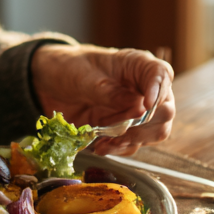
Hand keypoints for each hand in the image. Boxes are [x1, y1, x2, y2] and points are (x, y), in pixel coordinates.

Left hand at [30, 45, 174, 155]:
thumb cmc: (69, 67)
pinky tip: (102, 146)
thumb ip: (110, 92)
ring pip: (154, 132)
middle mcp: (143, 89)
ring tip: (107, 142)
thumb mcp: (84, 76)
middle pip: (165, 110)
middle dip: (145, 124)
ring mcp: (136, 111)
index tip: (146, 106)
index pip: (161, 74)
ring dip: (132, 140)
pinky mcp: (125, 128)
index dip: (158, 91)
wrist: (48, 82)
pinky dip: (120, 148)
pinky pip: (133, 144)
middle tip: (121, 130)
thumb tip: (139, 109)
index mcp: (136, 65)